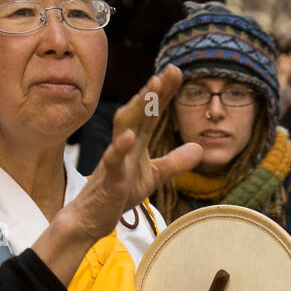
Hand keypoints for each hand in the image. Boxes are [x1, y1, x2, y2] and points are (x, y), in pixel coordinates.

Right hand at [67, 64, 201, 242]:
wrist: (91, 218)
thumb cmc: (118, 193)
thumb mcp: (154, 177)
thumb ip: (175, 162)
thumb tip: (199, 148)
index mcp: (136, 142)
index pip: (151, 113)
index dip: (163, 94)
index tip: (176, 72)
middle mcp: (124, 144)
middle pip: (138, 112)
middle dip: (151, 93)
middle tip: (166, 73)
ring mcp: (115, 159)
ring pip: (123, 127)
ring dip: (136, 108)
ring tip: (151, 90)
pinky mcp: (109, 178)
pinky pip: (113, 160)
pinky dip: (120, 147)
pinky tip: (130, 136)